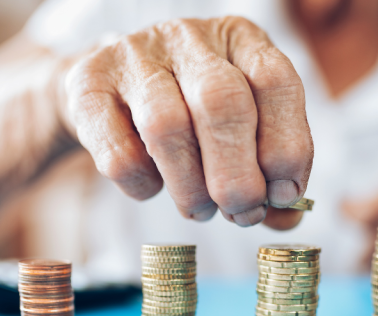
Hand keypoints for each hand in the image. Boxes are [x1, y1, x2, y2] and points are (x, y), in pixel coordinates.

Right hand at [62, 17, 312, 228]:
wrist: (106, 93)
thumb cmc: (188, 116)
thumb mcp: (239, 130)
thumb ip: (268, 171)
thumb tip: (289, 216)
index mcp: (239, 38)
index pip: (275, 80)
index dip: (286, 143)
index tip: (282, 192)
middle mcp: (189, 37)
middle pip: (222, 102)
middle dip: (238, 175)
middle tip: (241, 213)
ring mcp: (133, 55)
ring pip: (168, 126)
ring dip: (191, 187)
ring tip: (200, 210)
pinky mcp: (88, 86)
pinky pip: (120, 152)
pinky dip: (144, 186)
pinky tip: (153, 187)